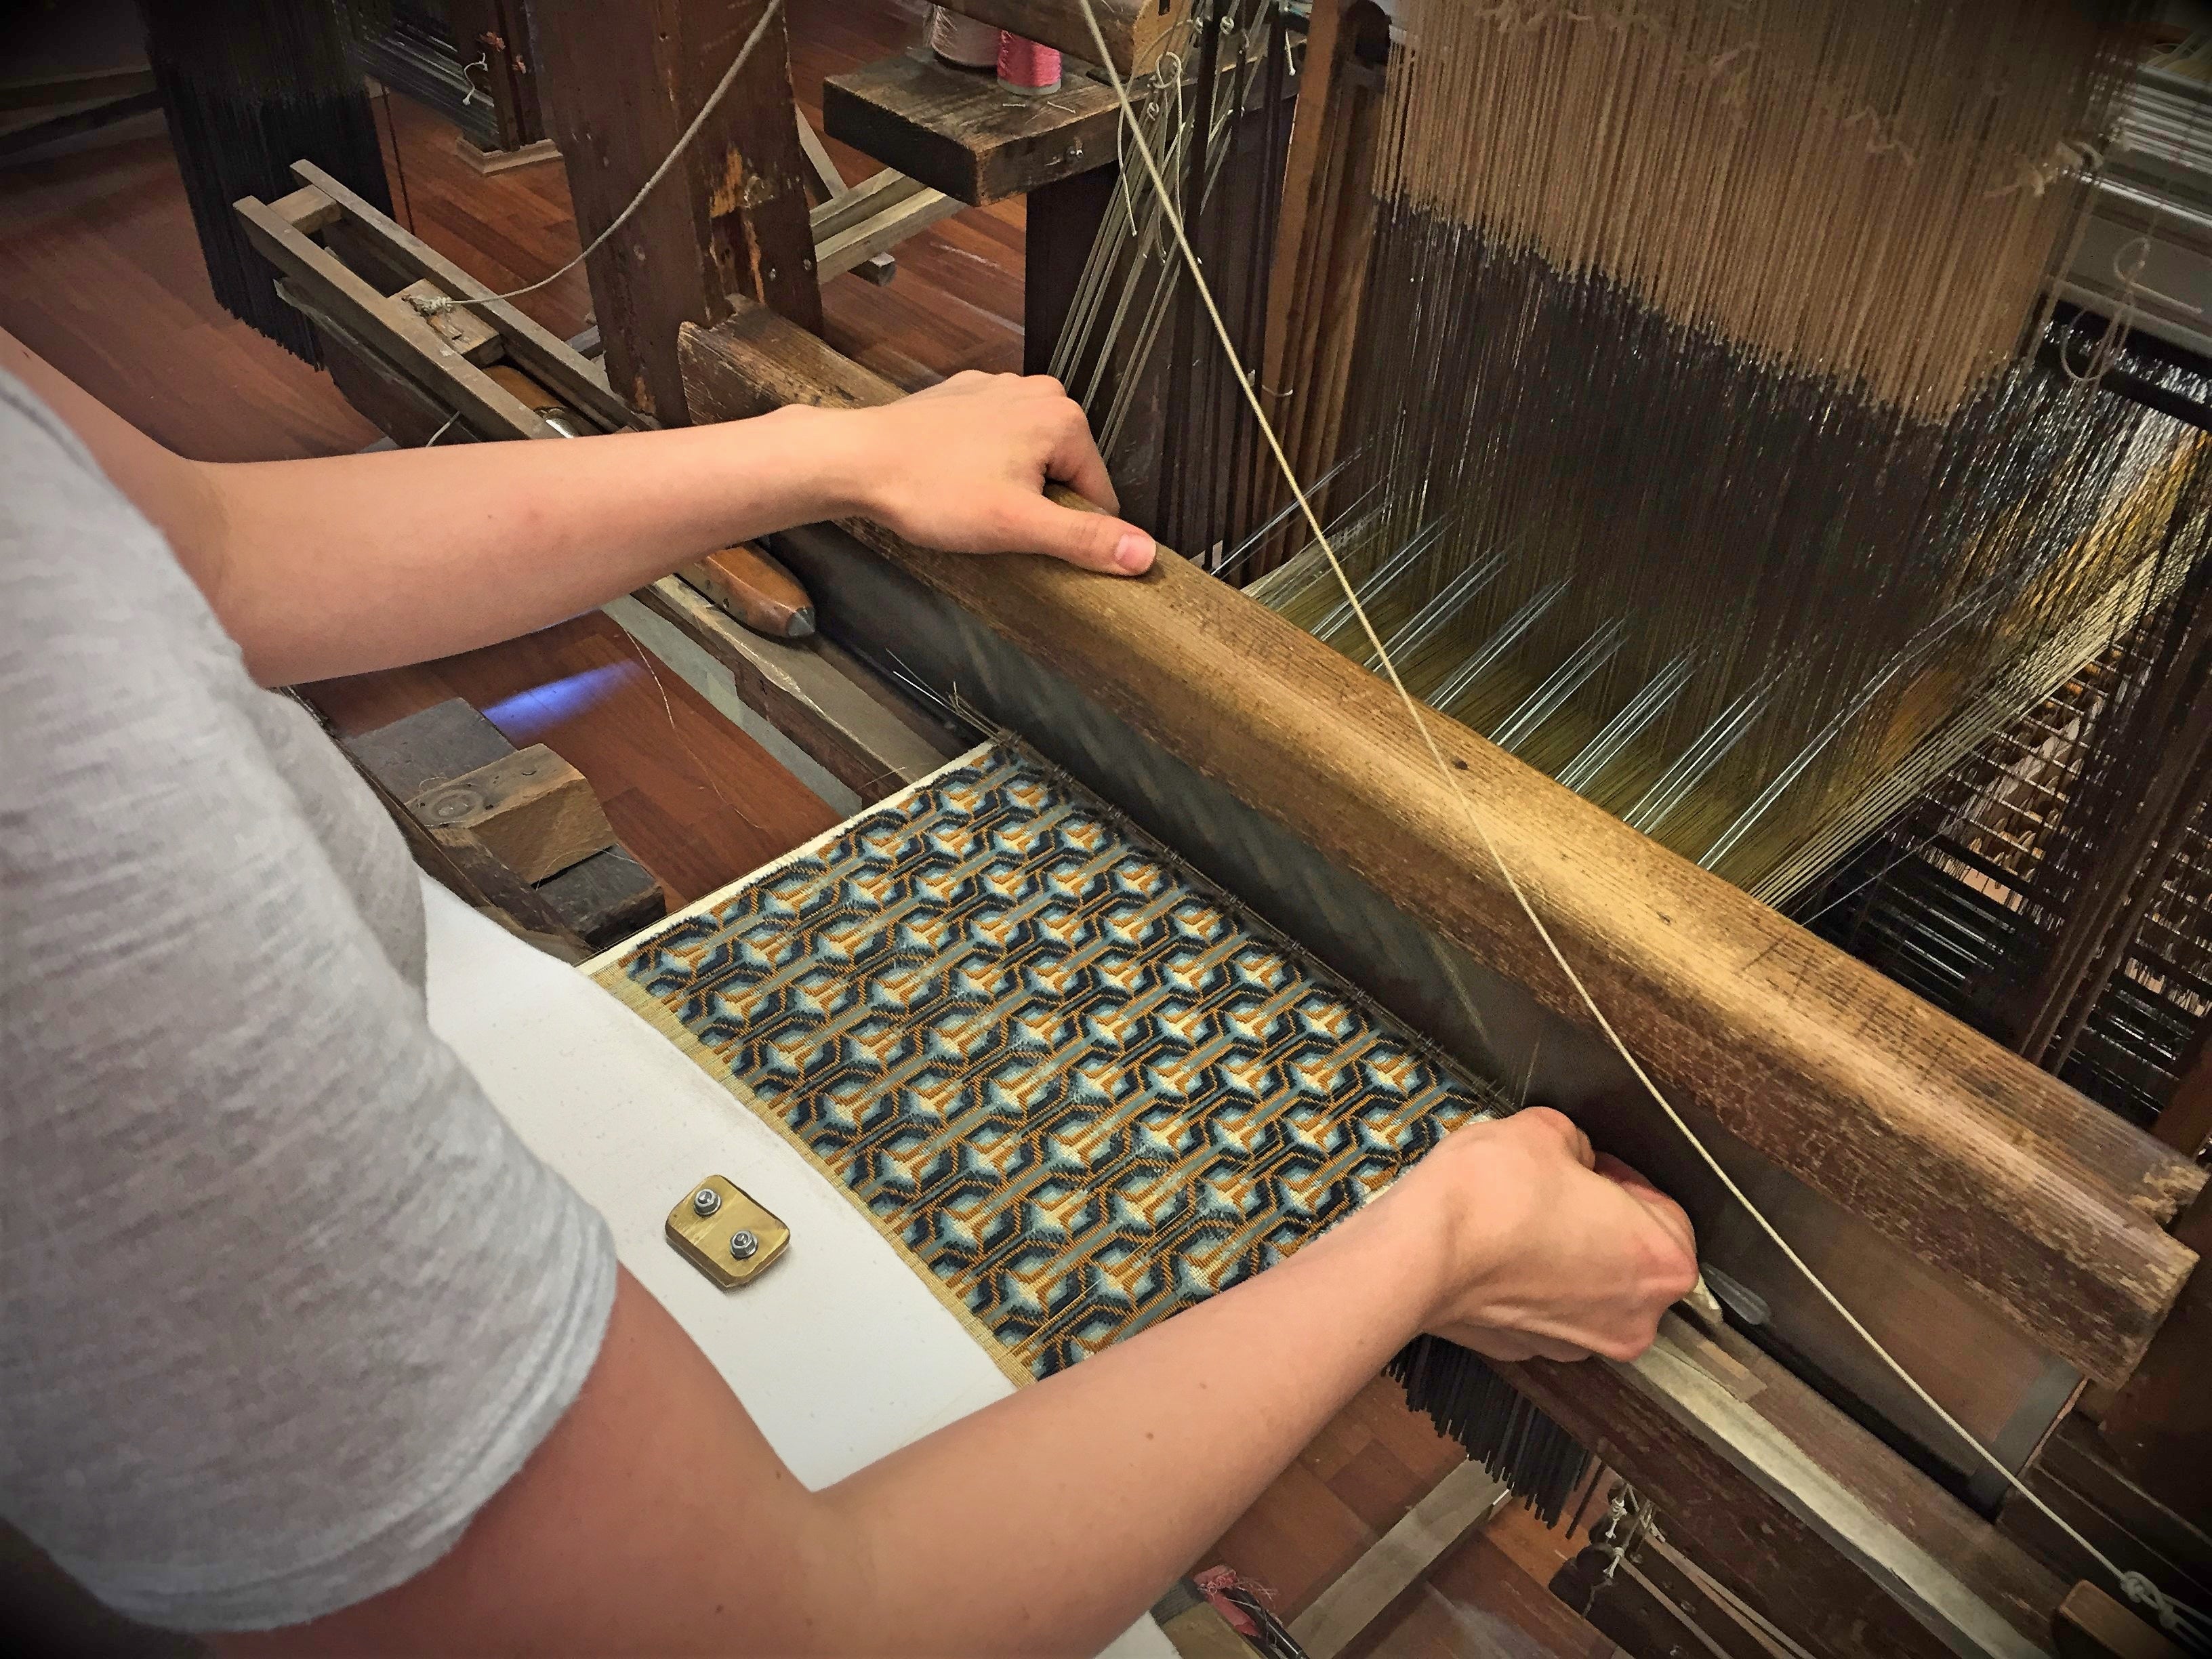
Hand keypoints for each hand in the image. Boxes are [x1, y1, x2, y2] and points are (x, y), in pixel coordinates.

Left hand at [807, 371, 1156, 574]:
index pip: (1098, 494)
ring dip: (1010, 485)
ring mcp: (999, 391)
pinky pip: (995, 440)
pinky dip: (982, 465)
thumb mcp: (1019, 526)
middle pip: (1064, 471)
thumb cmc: (932, 490)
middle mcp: (1038, 393)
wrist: (859, 460)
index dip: (1067, 529)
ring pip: (1029, 457)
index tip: (1026, 535)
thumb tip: (1144, 553)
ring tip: (969, 500)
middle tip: (993, 518)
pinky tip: (954, 481)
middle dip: (1037, 503)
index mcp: (1063, 420)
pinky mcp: (966, 398)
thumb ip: (1085, 539)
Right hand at [1373, 1109, 1697, 1363]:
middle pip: (1631, 1258)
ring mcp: (1578, 1343)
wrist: (1420, 1250)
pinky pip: (1545, 1309)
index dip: (1623, 1178)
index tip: (1590, 1164)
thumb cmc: (1490, 1195)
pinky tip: (1497, 1250)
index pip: (1666, 1210)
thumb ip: (1577, 1144)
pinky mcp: (1528, 1351)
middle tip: (1554, 1188)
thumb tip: (1571, 1158)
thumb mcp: (1545, 1130)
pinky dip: (1529, 1284)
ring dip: (1566, 1256)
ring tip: (1520, 1218)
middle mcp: (1633, 1318)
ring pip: (1589, 1289)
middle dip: (1598, 1221)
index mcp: (1660, 1262)